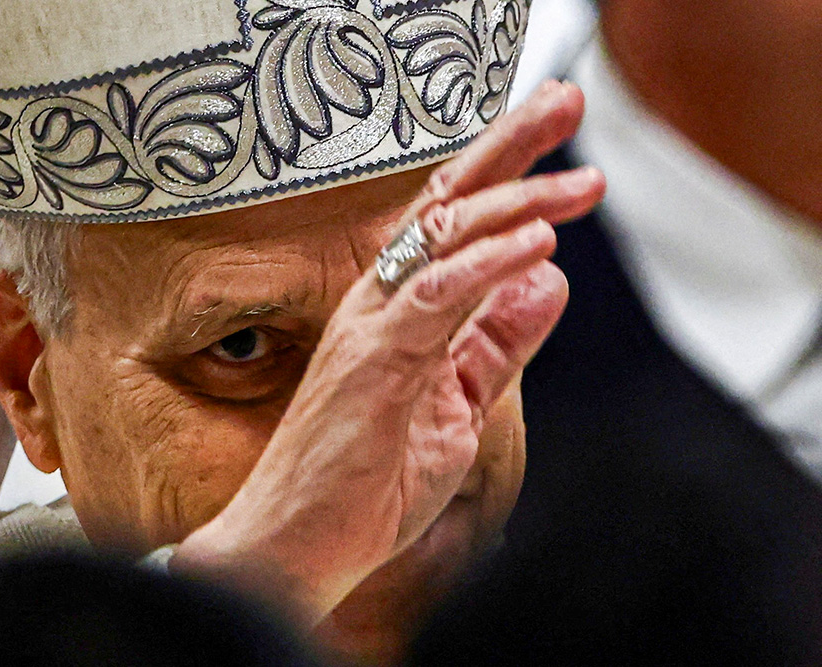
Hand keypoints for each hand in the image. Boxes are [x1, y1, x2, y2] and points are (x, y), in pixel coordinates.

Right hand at [174, 81, 605, 623]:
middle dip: (509, 147)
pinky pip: (434, 298)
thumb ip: (498, 344)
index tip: (566, 150)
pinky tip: (537, 243)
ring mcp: (371, 328)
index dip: (508, 175)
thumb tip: (549, 281)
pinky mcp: (371, 363)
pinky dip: (486, 265)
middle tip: (565, 101)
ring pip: (442, 237)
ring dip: (514, 200)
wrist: (298, 545)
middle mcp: (380, 303)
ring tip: (578, 183)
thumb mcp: (458, 405)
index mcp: (399, 309)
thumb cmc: (365, 481)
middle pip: (445, 203)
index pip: (454, 222)